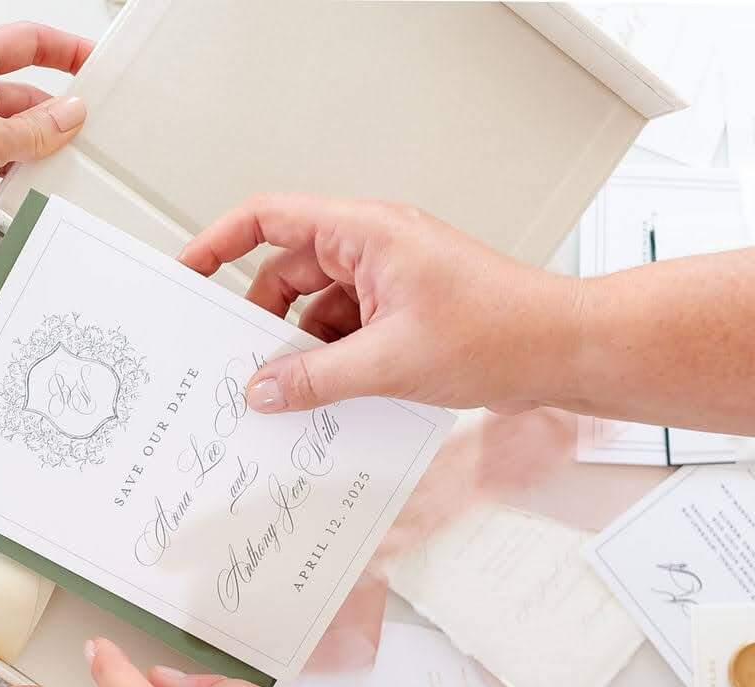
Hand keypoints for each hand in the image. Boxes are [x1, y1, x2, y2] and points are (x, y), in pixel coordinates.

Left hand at [0, 23, 92, 268]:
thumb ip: (36, 129)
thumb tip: (69, 115)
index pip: (24, 42)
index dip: (63, 49)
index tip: (93, 61)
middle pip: (21, 98)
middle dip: (50, 119)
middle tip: (81, 135)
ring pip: (8, 142)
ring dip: (27, 159)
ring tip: (47, 171)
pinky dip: (6, 189)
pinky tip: (18, 198)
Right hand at [178, 193, 582, 415]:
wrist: (566, 351)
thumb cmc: (502, 332)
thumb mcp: (391, 362)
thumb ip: (316, 378)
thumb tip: (263, 389)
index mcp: (366, 232)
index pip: (270, 218)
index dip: (220, 242)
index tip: (187, 274)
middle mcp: (375, 247)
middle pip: (289, 272)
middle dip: (264, 322)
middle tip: (242, 366)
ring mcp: (391, 280)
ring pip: (318, 309)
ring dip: (303, 351)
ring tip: (294, 396)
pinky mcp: (405, 313)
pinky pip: (348, 332)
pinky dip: (334, 363)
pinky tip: (331, 400)